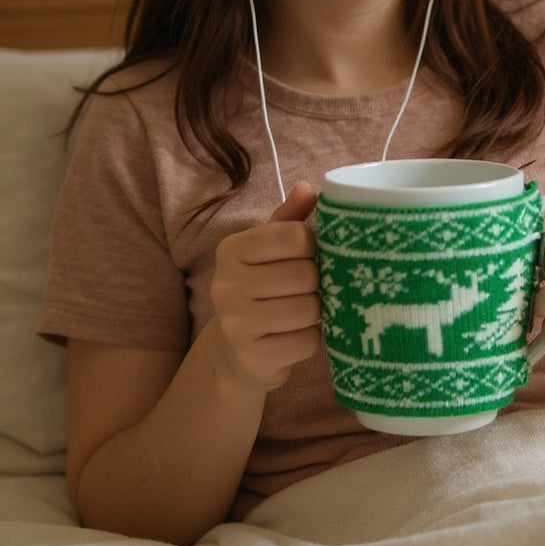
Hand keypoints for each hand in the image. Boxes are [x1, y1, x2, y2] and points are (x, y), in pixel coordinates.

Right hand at [209, 182, 320, 391]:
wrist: (235, 352)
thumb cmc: (262, 289)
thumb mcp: (269, 250)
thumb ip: (290, 218)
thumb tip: (308, 187)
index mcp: (232, 249)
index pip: (295, 236)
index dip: (313, 247)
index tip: (308, 257)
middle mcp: (225, 284)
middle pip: (304, 274)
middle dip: (317, 283)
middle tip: (308, 290)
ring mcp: (235, 324)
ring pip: (308, 309)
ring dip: (316, 312)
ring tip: (303, 311)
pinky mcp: (251, 358)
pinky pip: (306, 342)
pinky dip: (311, 339)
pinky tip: (295, 336)